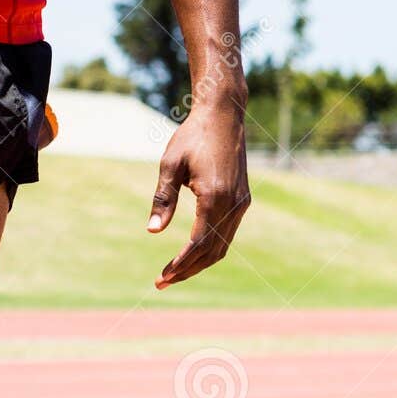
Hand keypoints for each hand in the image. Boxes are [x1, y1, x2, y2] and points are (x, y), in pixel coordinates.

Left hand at [147, 102, 250, 287]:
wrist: (223, 115)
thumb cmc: (192, 136)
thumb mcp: (171, 164)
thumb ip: (163, 198)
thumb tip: (153, 231)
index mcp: (215, 196)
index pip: (198, 243)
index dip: (181, 263)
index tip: (163, 276)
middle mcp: (233, 204)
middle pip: (212, 251)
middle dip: (187, 270)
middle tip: (162, 282)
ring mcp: (241, 203)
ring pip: (222, 246)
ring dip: (199, 263)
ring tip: (175, 273)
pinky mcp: (243, 200)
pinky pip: (227, 234)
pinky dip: (210, 248)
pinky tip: (193, 253)